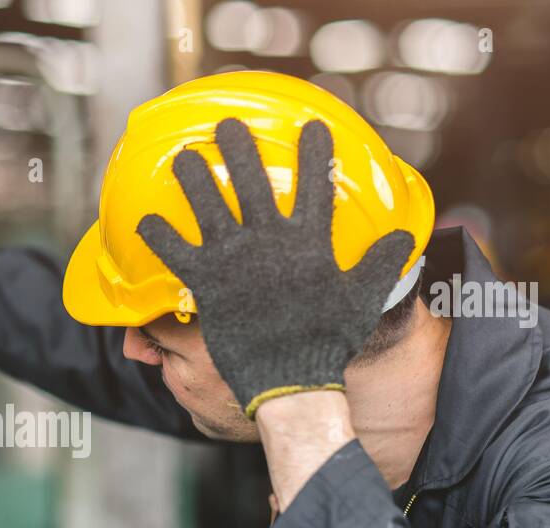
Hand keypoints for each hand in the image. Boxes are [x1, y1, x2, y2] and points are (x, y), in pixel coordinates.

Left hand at [136, 118, 413, 417]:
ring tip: (183, 157)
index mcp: (309, 241)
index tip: (312, 125)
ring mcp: (236, 260)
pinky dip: (159, 236)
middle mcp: (270, 241)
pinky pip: (176, 252)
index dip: (315, 152)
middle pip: (253, 181)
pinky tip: (145, 222)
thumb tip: (404, 240)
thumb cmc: (328, 341)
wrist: (291, 379)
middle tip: (227, 125)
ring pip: (209, 206)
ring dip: (194, 178)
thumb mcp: (363, 298)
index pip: (316, 184)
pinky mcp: (207, 283)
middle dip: (239, 148)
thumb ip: (381, 264)